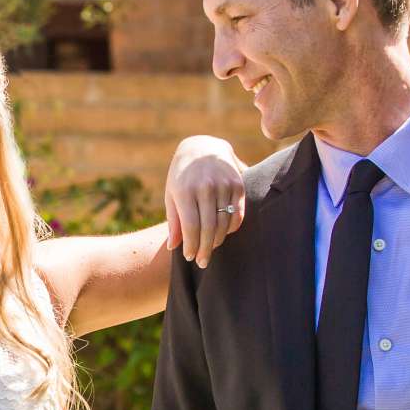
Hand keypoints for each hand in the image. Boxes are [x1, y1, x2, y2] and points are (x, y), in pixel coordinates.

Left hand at [165, 136, 248, 267]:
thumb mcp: (171, 194)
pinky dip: (232, 228)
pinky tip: (224, 234)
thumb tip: (173, 247)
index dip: (191, 245)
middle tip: (202, 262)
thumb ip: (174, 220)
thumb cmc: (182, 176)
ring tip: (211, 249)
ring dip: (218, 241)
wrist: (203, 147)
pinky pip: (238, 214)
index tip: (189, 257)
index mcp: (185, 190)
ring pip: (224, 223)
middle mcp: (205, 187)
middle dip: (205, 249)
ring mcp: (223, 185)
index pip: (190, 227)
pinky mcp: (238, 185)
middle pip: (208, 228)